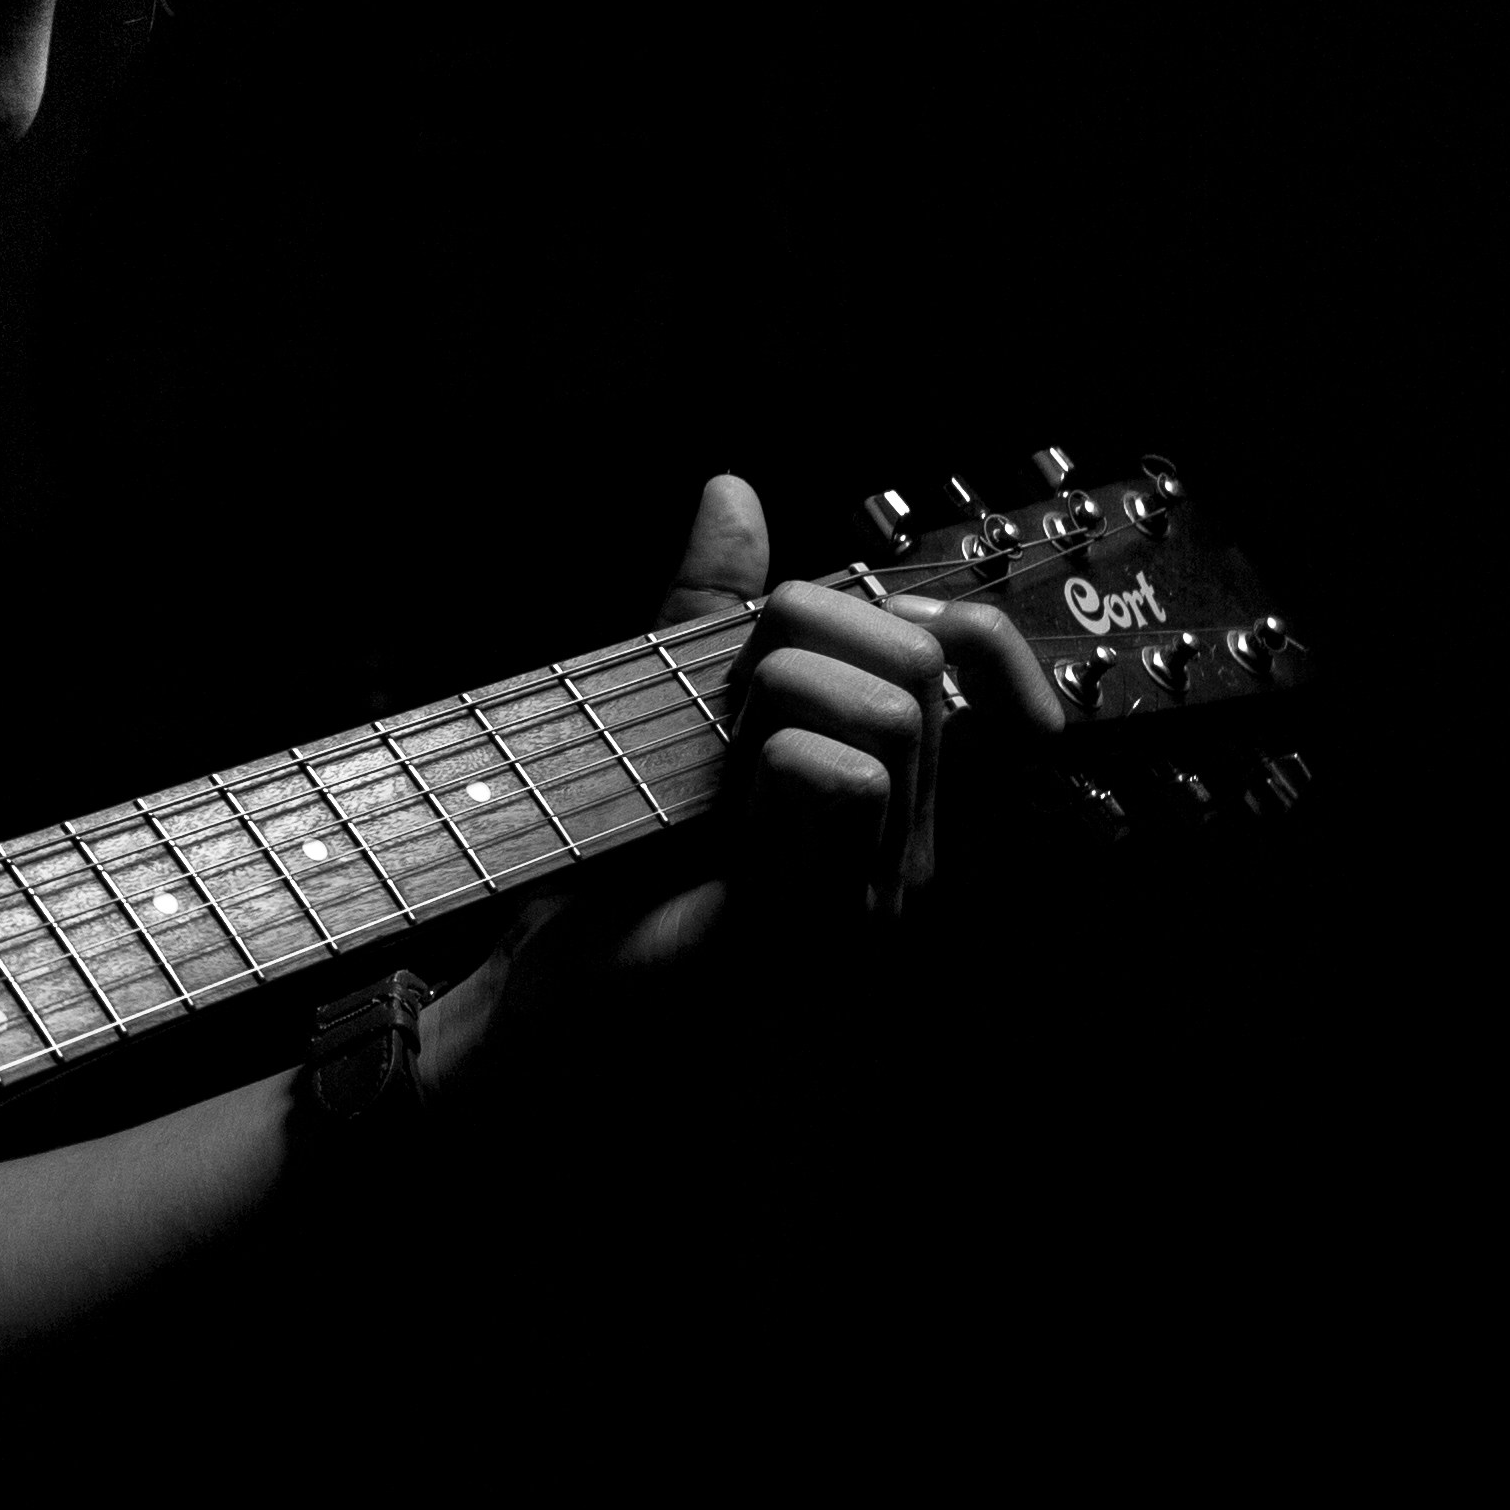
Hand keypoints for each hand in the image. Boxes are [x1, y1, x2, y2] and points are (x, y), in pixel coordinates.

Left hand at [429, 473, 1062, 1071]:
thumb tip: (733, 492)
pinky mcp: (818, 930)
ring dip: (777, 694)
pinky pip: (838, 779)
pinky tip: (724, 813)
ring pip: (889, 715)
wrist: (535, 1018)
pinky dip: (768, 758)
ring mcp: (868, 899)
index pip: (973, 658)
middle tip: (726, 693)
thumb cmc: (602, 888)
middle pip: (918, 663)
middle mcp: (898, 850)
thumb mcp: (654, 726)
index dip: (925, 607)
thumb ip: (702, 615)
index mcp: (881, 801)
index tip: (806, 619)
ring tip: (720, 758)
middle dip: (806, 632)